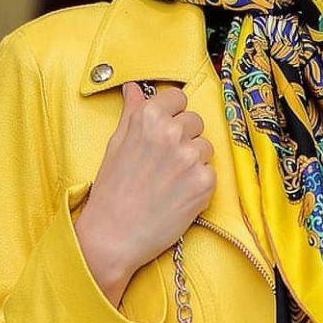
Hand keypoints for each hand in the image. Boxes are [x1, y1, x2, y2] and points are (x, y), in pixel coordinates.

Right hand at [74, 82, 214, 301]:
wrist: (113, 235)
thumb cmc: (111, 191)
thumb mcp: (115, 145)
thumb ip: (131, 113)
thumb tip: (134, 88)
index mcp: (148, 117)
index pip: (178, 98)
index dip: (172, 115)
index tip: (164, 131)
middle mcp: (171, 132)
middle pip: (195, 122)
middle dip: (184, 138)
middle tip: (164, 163)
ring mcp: (190, 157)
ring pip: (205, 147)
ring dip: (193, 162)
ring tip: (169, 182)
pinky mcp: (204, 182)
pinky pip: (211, 173)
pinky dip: (198, 184)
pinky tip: (177, 196)